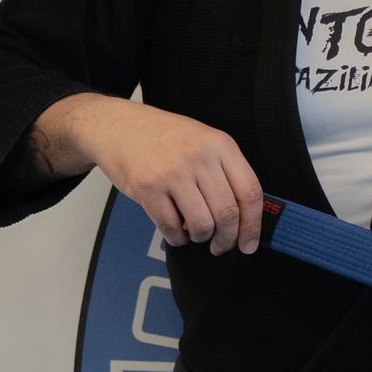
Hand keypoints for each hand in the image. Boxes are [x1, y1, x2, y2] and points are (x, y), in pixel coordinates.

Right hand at [35, 94, 264, 252]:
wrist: (118, 125)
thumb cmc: (163, 136)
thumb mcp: (203, 140)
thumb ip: (224, 171)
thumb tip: (245, 216)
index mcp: (220, 145)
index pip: (250, 192)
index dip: (253, 225)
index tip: (249, 244)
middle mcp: (199, 157)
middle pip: (228, 213)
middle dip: (227, 239)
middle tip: (221, 246)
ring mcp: (173, 172)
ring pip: (202, 225)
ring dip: (201, 237)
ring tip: (195, 232)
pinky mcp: (148, 188)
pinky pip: (171, 227)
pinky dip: (177, 238)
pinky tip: (175, 231)